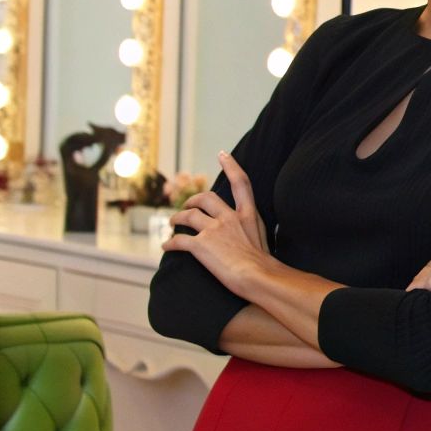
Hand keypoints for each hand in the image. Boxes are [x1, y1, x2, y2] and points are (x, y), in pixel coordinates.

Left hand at [161, 151, 270, 290]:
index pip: (240, 183)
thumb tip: (249, 235)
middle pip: (206, 198)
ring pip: (188, 216)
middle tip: (187, 205)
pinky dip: (169, 243)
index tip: (223, 154)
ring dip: (177, 218)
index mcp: (248, 215)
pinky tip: (166, 247)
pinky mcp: (201, 245)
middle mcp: (230, 218)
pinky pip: (178, 240)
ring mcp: (214, 230)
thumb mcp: (263, 239)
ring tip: (172, 224)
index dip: (231, 166)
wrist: (259, 276)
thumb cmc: (265, 265)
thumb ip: (251, 230)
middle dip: (193, 200)